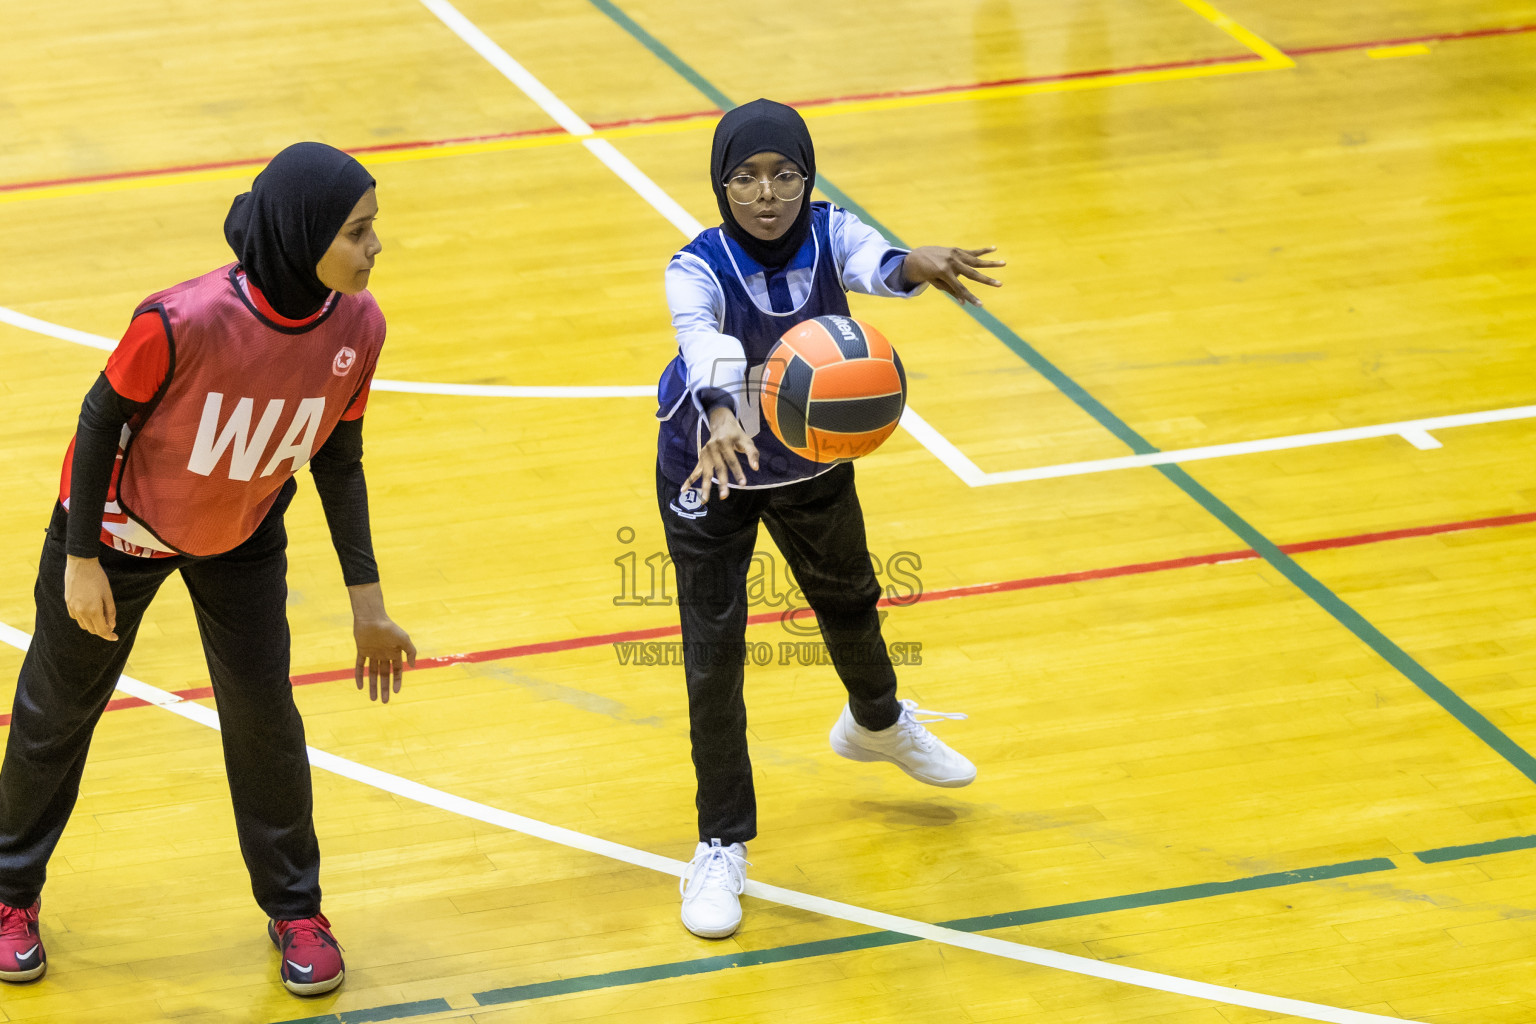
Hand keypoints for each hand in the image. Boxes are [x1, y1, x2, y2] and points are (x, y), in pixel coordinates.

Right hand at [64, 555, 117, 640]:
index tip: (115, 638)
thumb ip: (110, 612)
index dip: (109, 636)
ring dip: (92, 625)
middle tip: (110, 625)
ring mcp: (72, 607)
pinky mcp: (67, 603)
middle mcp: (81, 611)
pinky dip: (83, 618)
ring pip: (83, 625)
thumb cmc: (98, 578)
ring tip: (101, 617)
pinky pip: (76, 617)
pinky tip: (90, 611)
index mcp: (93, 610)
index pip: (101, 630)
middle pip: (92, 629)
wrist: (80, 564)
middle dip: (102, 630)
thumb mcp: (108, 595)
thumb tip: (111, 626)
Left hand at [348, 583, 416, 702]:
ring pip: (372, 673)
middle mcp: (383, 654)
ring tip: (373, 699)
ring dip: (372, 686)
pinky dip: (359, 676)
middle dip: (384, 688)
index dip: (397, 681)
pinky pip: (359, 666)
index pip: (396, 670)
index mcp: (394, 652)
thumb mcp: (404, 640)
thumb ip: (410, 652)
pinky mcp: (362, 651)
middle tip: (384, 701)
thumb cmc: (389, 628)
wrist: (372, 617)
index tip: (396, 692)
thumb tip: (413, 666)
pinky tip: (360, 687)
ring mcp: (372, 653)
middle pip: (384, 675)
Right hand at [684, 405, 759, 502]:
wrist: (721, 424)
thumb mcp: (746, 440)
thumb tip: (756, 468)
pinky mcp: (701, 458)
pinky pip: (695, 470)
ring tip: (705, 500)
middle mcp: (712, 447)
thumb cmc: (736, 435)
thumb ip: (752, 453)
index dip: (738, 472)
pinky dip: (689, 480)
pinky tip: (683, 490)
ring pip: (706, 472)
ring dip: (705, 486)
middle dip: (721, 482)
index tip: (743, 484)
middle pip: (718, 467)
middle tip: (724, 496)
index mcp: (724, 442)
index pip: (732, 459)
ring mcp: (705, 453)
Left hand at [901, 246, 1004, 305]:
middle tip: (1000, 284)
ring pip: (976, 260)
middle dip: (987, 280)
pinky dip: (983, 250)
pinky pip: (972, 251)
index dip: (970, 298)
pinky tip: (994, 248)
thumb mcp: (936, 284)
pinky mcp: (956, 250)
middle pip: (972, 274)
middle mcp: (951, 262)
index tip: (980, 305)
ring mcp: (955, 254)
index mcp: (944, 272)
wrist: (918, 256)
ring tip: (1004, 263)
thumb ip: (951, 290)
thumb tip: (964, 302)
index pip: (960, 288)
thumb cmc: (927, 274)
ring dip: (990, 263)